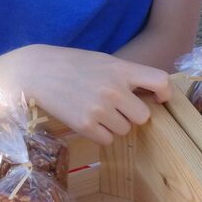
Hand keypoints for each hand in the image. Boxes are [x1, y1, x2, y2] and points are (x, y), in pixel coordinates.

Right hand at [11, 45, 171, 145]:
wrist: (36, 72)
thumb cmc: (72, 64)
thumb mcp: (103, 61)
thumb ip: (126, 76)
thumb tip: (149, 94)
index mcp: (121, 69)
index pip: (160, 80)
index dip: (164, 93)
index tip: (158, 98)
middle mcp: (114, 89)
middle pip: (143, 116)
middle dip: (132, 114)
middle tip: (116, 107)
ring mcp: (99, 109)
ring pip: (125, 130)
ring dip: (115, 125)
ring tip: (96, 110)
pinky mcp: (85, 126)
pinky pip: (107, 140)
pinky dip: (100, 134)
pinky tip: (88, 120)